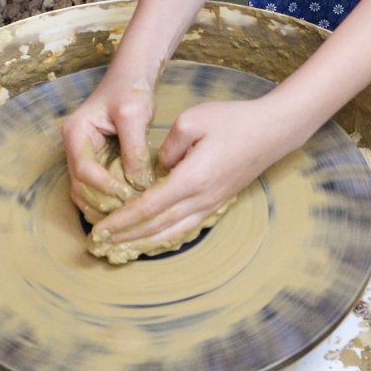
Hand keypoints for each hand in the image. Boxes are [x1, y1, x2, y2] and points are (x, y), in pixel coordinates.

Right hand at [61, 70, 157, 214]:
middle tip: (129, 212)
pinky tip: (125, 209)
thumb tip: (137, 184)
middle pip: (80, 186)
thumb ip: (133, 148)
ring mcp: (83, 156)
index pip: (84, 170)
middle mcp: (74, 147)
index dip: (105, 187)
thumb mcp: (134, 115)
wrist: (133, 77)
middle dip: (102, 202)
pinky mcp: (96, 162)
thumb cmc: (131, 89)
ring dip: (103, 206)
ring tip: (128, 214)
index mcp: (76, 133)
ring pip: (85, 192)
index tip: (128, 195)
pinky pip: (96, 189)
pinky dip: (107, 201)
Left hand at [92, 96, 305, 252]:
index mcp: (192, 178)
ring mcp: (211, 204)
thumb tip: (158, 169)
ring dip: (142, 244)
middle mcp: (201, 199)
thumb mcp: (193, 120)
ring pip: (171, 233)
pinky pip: (185, 228)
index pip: (148, 207)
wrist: (272, 131)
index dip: (121, 221)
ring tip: (118, 250)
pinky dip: (164, 238)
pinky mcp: (217, 203)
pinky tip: (150, 241)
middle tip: (98, 246)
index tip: (98, 230)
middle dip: (124, 238)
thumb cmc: (233, 120)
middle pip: (156, 227)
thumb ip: (168, 148)